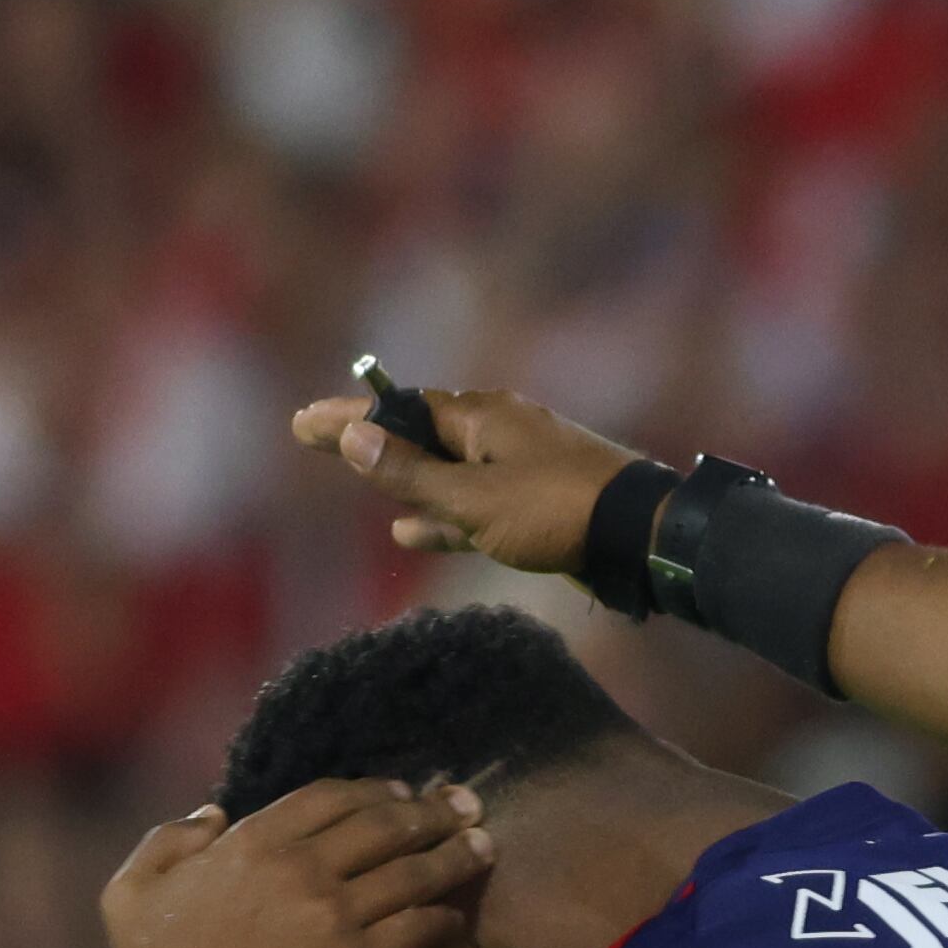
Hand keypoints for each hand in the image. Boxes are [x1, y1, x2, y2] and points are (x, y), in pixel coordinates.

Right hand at [104, 779, 493, 947]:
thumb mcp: (131, 891)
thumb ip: (169, 842)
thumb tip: (214, 814)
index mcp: (250, 843)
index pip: (331, 797)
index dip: (375, 790)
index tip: (403, 791)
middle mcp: (300, 870)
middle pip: (385, 825)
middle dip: (433, 811)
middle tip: (467, 804)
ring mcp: (335, 917)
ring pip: (414, 873)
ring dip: (456, 855)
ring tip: (485, 846)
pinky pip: (419, 929)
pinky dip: (446, 918)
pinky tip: (458, 914)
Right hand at [291, 385, 647, 578]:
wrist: (644, 537)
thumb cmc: (558, 510)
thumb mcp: (473, 498)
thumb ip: (412, 474)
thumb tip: (353, 438)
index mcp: (482, 416)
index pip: (399, 410)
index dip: (349, 418)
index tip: (303, 424)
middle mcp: (501, 430)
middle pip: (423, 436)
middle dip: (373, 443)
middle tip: (320, 442)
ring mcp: (523, 466)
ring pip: (450, 472)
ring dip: (407, 482)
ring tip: (364, 490)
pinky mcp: (542, 504)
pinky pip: (478, 503)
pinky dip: (444, 514)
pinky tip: (412, 531)